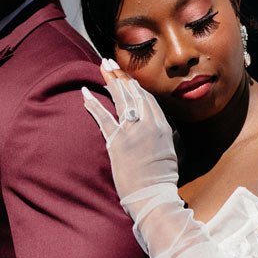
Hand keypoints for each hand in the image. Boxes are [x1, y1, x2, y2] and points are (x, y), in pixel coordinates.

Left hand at [82, 59, 179, 212]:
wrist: (152, 196)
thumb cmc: (163, 180)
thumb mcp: (173, 154)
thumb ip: (169, 138)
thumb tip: (170, 131)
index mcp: (162, 126)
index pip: (147, 98)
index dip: (134, 84)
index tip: (126, 76)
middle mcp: (148, 124)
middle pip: (133, 93)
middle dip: (121, 75)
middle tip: (109, 61)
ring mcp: (132, 132)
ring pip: (120, 99)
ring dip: (110, 80)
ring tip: (101, 66)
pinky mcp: (116, 142)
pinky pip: (102, 118)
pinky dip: (92, 103)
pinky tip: (84, 92)